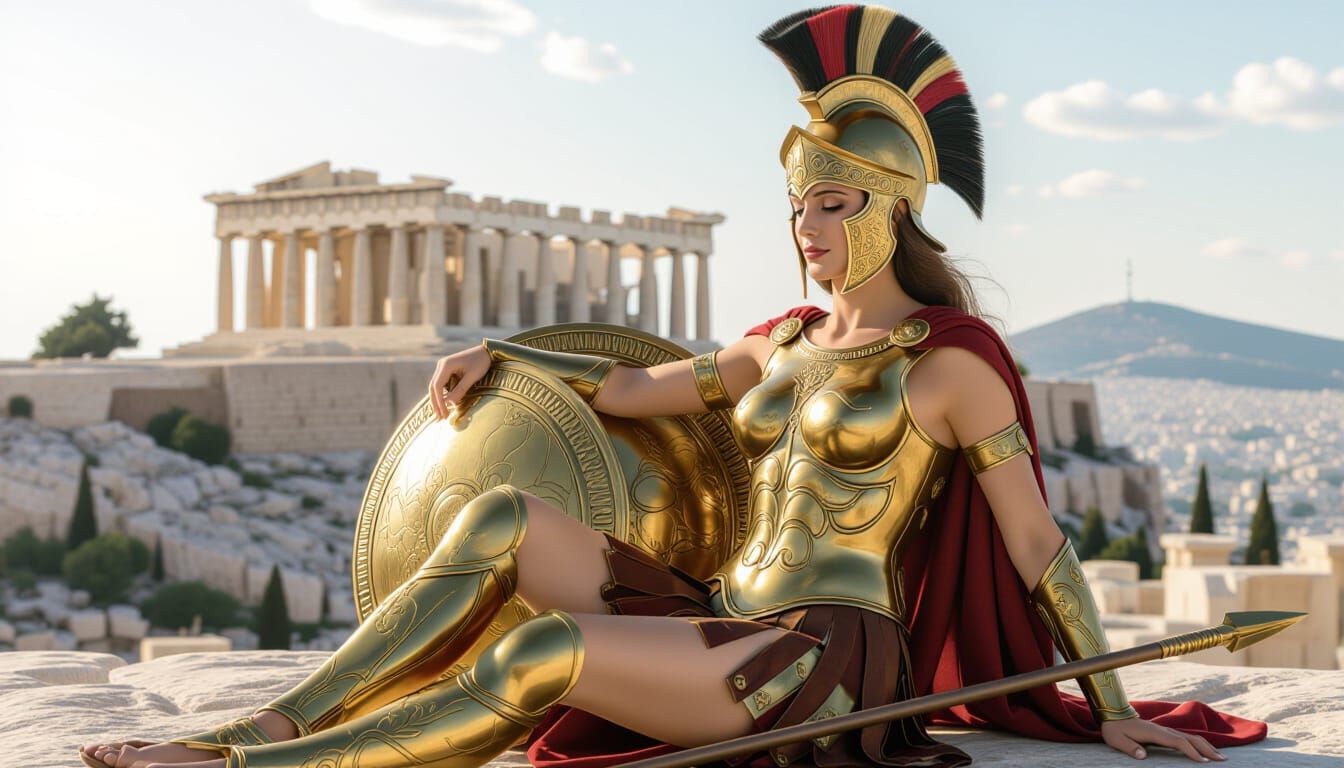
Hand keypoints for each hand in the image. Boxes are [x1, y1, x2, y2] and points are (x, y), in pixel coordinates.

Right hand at [428, 343, 491, 421]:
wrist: (487, 351)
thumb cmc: (481, 362)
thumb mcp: (472, 377)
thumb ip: (460, 390)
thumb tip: (449, 404)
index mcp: (446, 365)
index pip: (437, 387)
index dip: (439, 402)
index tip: (443, 414)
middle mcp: (441, 365)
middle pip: (433, 387)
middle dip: (436, 403)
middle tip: (439, 418)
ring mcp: (443, 367)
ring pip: (436, 386)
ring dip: (438, 400)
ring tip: (442, 414)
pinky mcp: (448, 370)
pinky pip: (442, 384)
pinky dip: (443, 395)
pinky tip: (446, 404)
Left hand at [1101, 717, 1225, 761]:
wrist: (1113, 715)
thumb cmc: (1114, 730)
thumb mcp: (1117, 740)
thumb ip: (1130, 748)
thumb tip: (1143, 756)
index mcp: (1154, 733)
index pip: (1178, 742)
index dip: (1191, 751)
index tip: (1203, 762)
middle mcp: (1163, 730)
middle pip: (1190, 738)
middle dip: (1207, 749)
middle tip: (1223, 760)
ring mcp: (1164, 730)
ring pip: (1190, 737)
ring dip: (1205, 745)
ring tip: (1220, 756)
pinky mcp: (1164, 732)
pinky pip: (1184, 737)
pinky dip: (1197, 743)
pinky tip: (1204, 749)